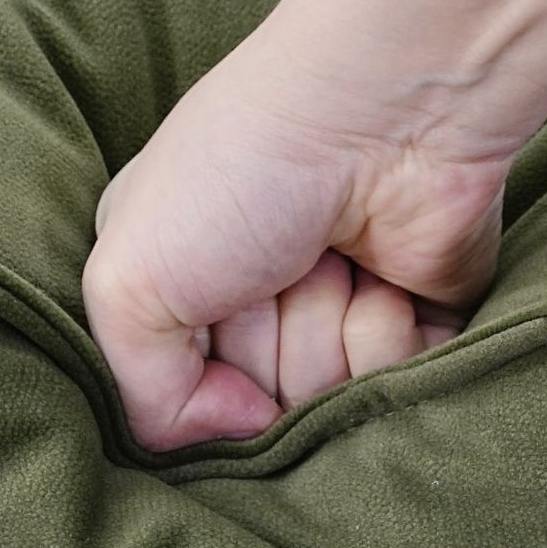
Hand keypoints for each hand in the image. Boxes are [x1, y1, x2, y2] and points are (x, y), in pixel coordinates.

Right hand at [82, 30, 504, 452]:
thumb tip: (239, 431)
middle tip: (272, 265)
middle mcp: (256, 304)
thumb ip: (142, 393)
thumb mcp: (127, 279)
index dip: (193, 375)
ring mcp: (339, 312)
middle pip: (257, 409)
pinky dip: (388, 332)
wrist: (376, 116)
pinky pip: (399, 389)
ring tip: (330, 253)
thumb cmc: (239, 169)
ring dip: (325, 328)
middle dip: (265, 343)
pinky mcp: (419, 320)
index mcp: (175, 281)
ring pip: (328, 404)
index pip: (178, 401)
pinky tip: (382, 269)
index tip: (202, 308)